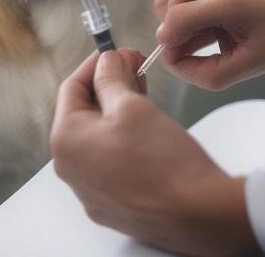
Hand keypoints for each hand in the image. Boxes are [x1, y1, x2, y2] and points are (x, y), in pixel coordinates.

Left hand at [50, 49, 262, 256]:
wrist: (198, 213)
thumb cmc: (163, 161)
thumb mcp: (132, 104)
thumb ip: (110, 77)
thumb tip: (105, 61)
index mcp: (66, 140)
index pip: (72, 86)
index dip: (97, 63)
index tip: (118, 52)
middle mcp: (70, 168)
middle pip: (85, 110)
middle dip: (110, 84)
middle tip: (136, 68)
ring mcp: (90, 188)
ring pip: (99, 134)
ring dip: (118, 108)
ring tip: (144, 93)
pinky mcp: (111, 201)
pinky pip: (109, 158)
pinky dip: (123, 136)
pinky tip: (146, 126)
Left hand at [156, 0, 264, 89]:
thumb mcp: (229, 3)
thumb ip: (190, 17)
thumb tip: (160, 34)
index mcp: (230, 70)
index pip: (184, 67)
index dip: (171, 42)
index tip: (174, 15)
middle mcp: (230, 64)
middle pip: (189, 48)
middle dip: (190, 19)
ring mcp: (234, 50)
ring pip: (199, 31)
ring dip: (202, 9)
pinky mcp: (239, 36)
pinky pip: (213, 23)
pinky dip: (214, 6)